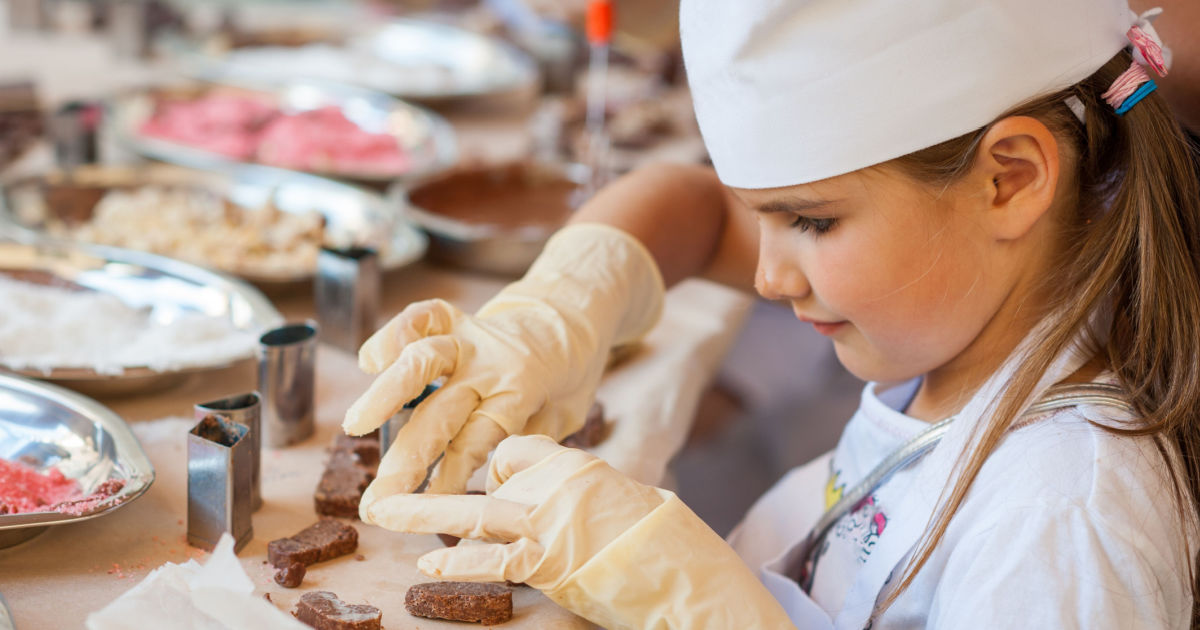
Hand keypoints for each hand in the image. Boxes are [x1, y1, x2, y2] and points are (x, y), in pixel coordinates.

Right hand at [343, 224, 663, 516]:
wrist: (575, 315)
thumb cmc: (568, 379)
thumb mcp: (564, 418)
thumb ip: (528, 442)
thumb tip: (495, 484)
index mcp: (521, 393)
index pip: (477, 441)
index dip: (450, 476)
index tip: (426, 509)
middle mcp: (491, 365)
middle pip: (441, 414)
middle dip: (407, 461)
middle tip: (377, 501)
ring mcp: (471, 339)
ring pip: (423, 358)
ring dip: (387, 392)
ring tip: (357, 425)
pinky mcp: (458, 319)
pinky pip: (423, 317)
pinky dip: (393, 332)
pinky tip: (369, 359)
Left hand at [369, 435, 795, 629]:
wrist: (686, 570)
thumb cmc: (662, 541)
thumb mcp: (619, 500)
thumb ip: (576, 495)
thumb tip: (546, 504)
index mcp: (576, 464)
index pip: (514, 451)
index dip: (495, 469)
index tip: (490, 484)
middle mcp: (558, 484)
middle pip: (486, 471)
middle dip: (434, 476)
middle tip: (391, 483)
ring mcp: (550, 522)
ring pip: (475, 510)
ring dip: (424, 512)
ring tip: (385, 513)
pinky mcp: (547, 561)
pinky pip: (492, 557)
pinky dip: (458, 561)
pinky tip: (429, 566)